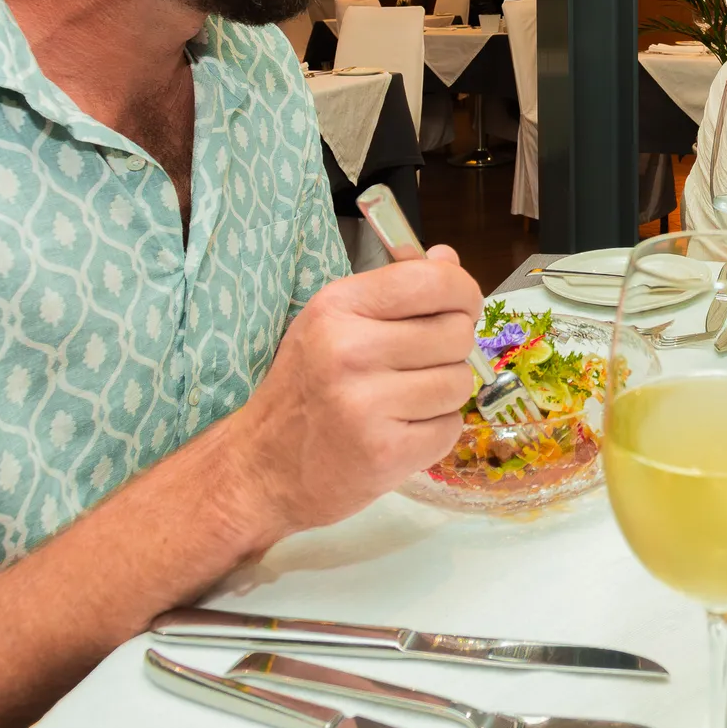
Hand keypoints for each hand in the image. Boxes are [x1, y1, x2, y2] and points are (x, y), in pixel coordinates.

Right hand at [226, 244, 482, 542]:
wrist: (263, 469)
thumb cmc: (305, 389)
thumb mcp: (335, 323)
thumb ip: (395, 289)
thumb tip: (449, 258)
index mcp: (338, 307)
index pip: (432, 281)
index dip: (463, 292)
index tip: (460, 308)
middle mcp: (349, 350)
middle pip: (456, 333)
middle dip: (451, 350)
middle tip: (417, 367)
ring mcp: (366, 404)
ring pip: (459, 382)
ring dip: (443, 394)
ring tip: (403, 402)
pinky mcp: (385, 452)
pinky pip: (450, 427)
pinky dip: (435, 431)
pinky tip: (400, 431)